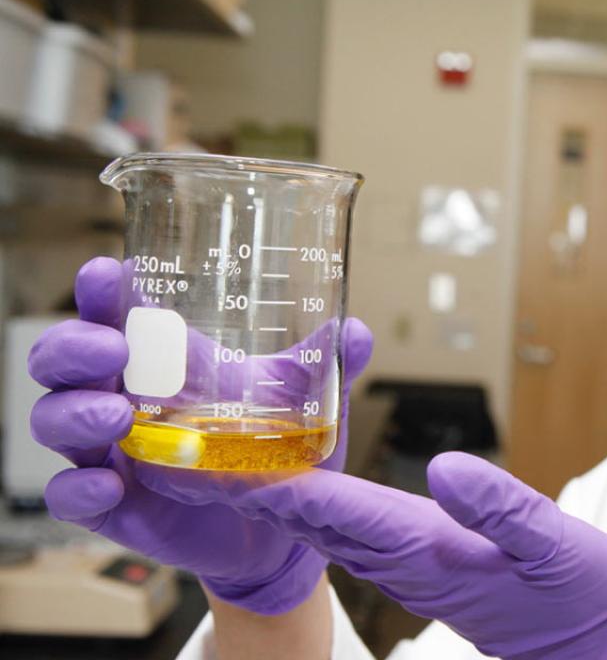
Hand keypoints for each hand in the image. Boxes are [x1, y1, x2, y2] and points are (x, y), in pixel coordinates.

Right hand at [27, 256, 373, 613]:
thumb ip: (326, 367)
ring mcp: (109, 453)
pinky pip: (68, 496)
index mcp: (161, 362)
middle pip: (62, 359)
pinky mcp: (111, 506)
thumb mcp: (304, 405)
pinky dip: (78, 489)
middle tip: (111, 350)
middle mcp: (122, 399)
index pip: (113, 314)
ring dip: (73, 412)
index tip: (105, 272)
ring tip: (117, 417)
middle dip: (72, 346)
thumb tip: (356, 331)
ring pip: (52, 420)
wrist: (277, 531)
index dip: (99, 291)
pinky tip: (107, 486)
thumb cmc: (275, 451)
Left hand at [148, 452, 606, 658]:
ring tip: (228, 450)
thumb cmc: (587, 598)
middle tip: (194, 441)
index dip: (279, 481)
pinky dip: (318, 502)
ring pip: (328, 525)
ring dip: (276, 490)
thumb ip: (500, 508)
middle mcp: (409, 560)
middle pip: (314, 518)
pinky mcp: (428, 565)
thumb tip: (444, 467)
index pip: (338, 511)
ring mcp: (415, 567)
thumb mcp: (555, 546)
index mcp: (431, 551)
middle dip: (254, 482)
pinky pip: (355, 531)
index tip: (221, 454)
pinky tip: (304, 480)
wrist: (600, 645)